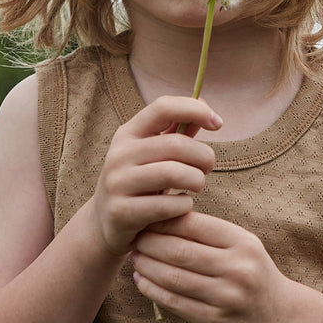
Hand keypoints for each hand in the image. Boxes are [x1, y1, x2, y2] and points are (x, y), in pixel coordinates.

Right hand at [92, 97, 221, 256]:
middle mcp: (119, 155)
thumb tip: (203, 100)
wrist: (104, 222)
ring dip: (197, 180)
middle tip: (209, 167)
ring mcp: (117, 183)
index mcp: (128, 134)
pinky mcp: (121, 212)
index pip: (163, 107)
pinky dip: (184, 205)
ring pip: (174, 174)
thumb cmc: (140, 182)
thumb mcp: (153, 153)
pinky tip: (182, 206)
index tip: (218, 123)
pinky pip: (168, 205)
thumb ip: (178, 129)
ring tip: (197, 185)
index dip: (195, 110)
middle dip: (204, 156)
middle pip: (176, 145)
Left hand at [131, 211, 294, 322]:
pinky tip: (141, 281)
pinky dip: (152, 290)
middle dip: (149, 243)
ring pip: (172, 277)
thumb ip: (208, 233)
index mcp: (242, 242)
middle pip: (179, 251)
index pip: (193, 224)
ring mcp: (226, 297)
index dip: (163, 221)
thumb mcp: (241, 244)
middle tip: (134, 239)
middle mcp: (236, 268)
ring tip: (135, 258)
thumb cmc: (252, 272)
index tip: (146, 219)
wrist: (279, 316)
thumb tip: (162, 217)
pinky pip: (174, 302)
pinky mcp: (214, 321)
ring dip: (146, 266)